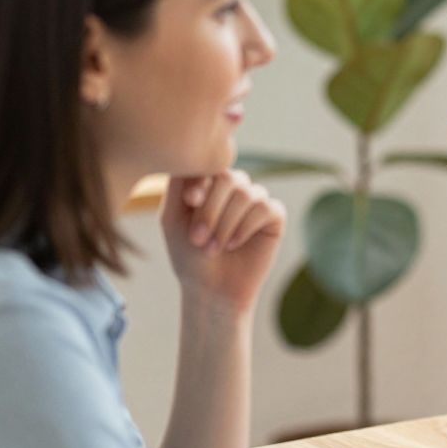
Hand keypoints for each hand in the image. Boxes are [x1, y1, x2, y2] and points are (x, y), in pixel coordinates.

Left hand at [161, 171, 284, 311]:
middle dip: (212, 209)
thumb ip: (177, 187)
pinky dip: (246, 227)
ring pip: (247, 194)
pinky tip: (234, 244)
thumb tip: (194, 159)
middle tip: (198, 239)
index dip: (201, 181)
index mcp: (209, 183)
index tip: (190, 202)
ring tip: (214, 247)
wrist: (211, 288)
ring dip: (227, 223)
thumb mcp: (172, 219)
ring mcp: (255, 200)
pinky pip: (265, 208)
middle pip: (229, 178)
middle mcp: (233, 187)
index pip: (209, 166)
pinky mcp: (274, 216)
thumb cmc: (188, 255)